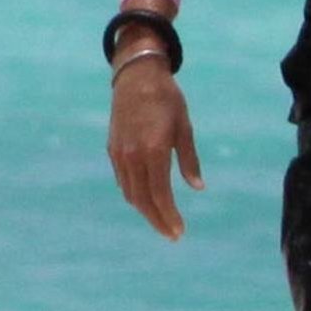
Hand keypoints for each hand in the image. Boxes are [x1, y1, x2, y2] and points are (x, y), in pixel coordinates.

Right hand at [107, 61, 204, 239]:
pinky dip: (134, 194)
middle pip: (143, 200)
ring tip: (162, 220)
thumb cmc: (167, 99)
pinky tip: (146, 199)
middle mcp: (133, 156)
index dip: (169, 215)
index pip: (160, 194)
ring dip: (146, 210)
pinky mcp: (113, 150)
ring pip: (131, 193)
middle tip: (172, 235)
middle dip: (158, 220)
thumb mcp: (185, 127)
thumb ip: (189, 160)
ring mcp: (119, 154)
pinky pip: (123, 181)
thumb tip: (198, 188)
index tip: (179, 232)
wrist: (136, 76)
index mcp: (154, 150)